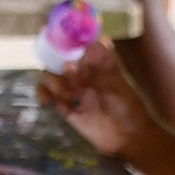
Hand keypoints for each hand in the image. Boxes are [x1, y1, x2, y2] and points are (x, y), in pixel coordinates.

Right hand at [40, 37, 151, 158]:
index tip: (55, 36)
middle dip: (58, 67)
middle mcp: (83, 71)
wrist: (128, 138)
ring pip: (49, 76)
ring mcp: (73, 88)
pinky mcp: (66, 106)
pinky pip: (47, 95)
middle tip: (72, 81)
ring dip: (54, 85)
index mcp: (98, 60)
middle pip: (58, 58)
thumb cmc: (128, 108)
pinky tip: (59, 106)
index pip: (79, 42)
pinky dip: (46, 97)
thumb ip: (92, 75)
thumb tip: (66, 66)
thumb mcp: (115, 87)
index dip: (67, 38)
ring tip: (69, 97)